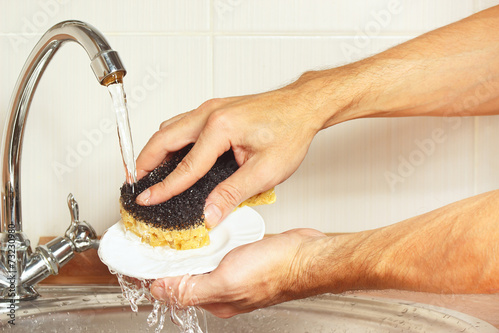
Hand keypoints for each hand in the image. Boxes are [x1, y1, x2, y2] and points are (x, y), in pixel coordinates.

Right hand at [134, 81, 331, 227]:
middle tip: (136, 183)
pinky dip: (170, 140)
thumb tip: (210, 213)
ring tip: (149, 171)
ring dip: (156, 149)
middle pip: (164, 137)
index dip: (164, 187)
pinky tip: (174, 154)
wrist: (304, 107)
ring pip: (170, 128)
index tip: (147, 199)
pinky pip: (183, 124)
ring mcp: (212, 109)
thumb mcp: (265, 171)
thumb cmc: (291, 131)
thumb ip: (233, 194)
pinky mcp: (216, 110)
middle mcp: (211, 113)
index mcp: (221, 128)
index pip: (185, 165)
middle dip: (145, 162)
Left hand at [150, 228, 326, 317]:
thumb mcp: (226, 281)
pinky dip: (210, 239)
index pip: (173, 291)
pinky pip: (219, 248)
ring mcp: (234, 271)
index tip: (139, 262)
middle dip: (170, 260)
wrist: (306, 255)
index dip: (155, 276)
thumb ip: (191, 288)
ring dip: (191, 248)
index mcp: (215, 300)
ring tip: (178, 234)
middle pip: (185, 276)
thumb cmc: (275, 271)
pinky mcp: (243, 256)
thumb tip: (159, 291)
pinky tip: (208, 230)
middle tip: (157, 241)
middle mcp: (222, 288)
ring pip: (202, 260)